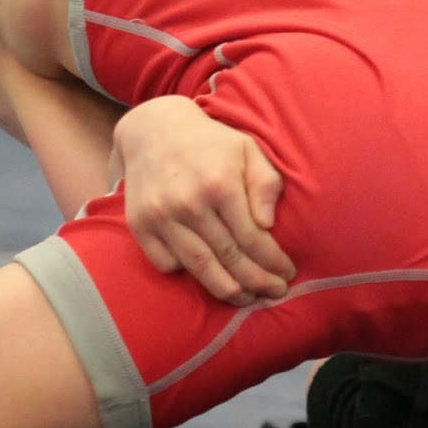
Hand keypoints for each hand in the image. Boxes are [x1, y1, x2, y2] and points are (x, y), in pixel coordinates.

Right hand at [113, 96, 294, 304]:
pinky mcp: (140, 225)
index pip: (252, 238)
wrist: (154, 129)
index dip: (273, 261)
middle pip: (229, 259)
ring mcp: (161, 216)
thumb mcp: (247, 150)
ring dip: (227, 290)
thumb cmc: (211, 143)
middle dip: (257, 282)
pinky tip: (207, 273)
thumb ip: (265, 184)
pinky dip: (187, 274)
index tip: (288, 273)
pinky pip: (167, 264)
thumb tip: (268, 224)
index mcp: (220, 183)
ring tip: (247, 298)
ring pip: (199, 268)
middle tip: (275, 293)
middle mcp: (189, 203)